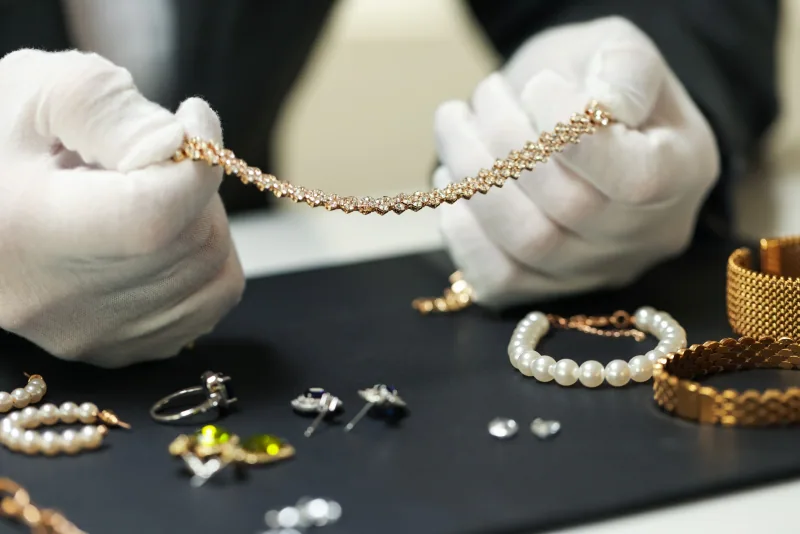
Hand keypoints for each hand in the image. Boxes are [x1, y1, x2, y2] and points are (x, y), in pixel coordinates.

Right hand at [0, 49, 244, 366]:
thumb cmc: (1, 136)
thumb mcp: (45, 91)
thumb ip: (114, 109)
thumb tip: (184, 145)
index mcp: (31, 231)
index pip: (155, 215)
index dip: (196, 159)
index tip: (191, 117)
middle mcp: (60, 301)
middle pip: (193, 240)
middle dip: (197, 184)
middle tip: (158, 156)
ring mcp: (91, 333)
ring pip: (214, 272)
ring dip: (204, 220)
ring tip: (152, 192)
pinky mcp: (116, 348)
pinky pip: (209, 304)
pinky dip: (205, 261)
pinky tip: (161, 234)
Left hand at [433, 17, 718, 306]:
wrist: (575, 122)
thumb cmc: (599, 84)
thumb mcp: (622, 53)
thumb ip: (624, 71)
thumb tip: (599, 108)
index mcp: (683, 172)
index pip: (634, 179)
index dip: (571, 135)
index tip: (536, 86)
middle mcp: (645, 236)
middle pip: (572, 209)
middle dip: (510, 143)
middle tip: (487, 95)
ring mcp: (594, 270)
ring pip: (530, 244)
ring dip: (475, 178)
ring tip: (456, 124)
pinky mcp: (544, 287)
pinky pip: (499, 281)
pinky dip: (463, 233)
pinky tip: (453, 180)